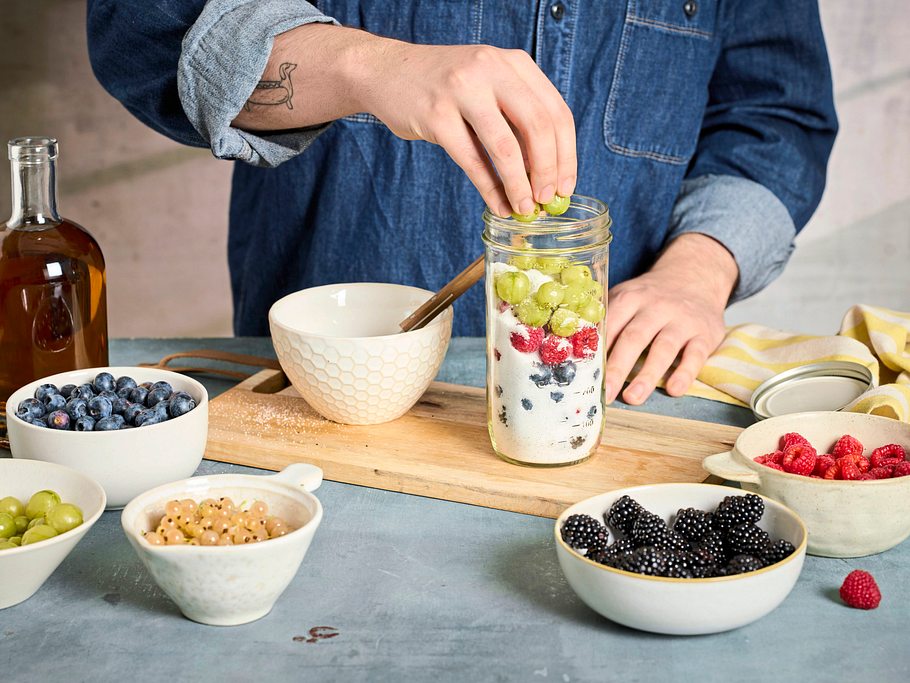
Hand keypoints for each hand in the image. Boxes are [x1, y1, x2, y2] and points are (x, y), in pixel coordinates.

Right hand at [234, 25, 575, 214]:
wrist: (385, 71)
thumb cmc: (443, 87)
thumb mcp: (487, 85)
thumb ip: (516, 117)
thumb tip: (547, 175)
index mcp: (513, 63)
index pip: (556, 111)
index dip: (567, 154)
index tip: (567, 186)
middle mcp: (491, 69)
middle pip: (537, 128)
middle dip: (548, 172)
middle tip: (547, 200)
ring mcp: (462, 90)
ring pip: (505, 147)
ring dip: (519, 185)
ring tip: (524, 209)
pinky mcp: (436, 115)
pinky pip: (472, 160)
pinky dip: (489, 188)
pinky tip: (497, 205)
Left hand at [603, 234, 737, 404]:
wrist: (695, 277)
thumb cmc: (649, 298)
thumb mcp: (626, 296)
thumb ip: (606, 319)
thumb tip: (576, 350)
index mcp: (630, 297)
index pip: (611, 324)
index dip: (598, 349)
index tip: (586, 373)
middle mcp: (656, 307)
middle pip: (634, 337)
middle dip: (618, 367)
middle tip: (605, 392)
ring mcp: (682, 320)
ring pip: (664, 347)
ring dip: (648, 375)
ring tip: (633, 398)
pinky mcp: (705, 334)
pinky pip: (696, 355)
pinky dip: (685, 373)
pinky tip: (674, 390)